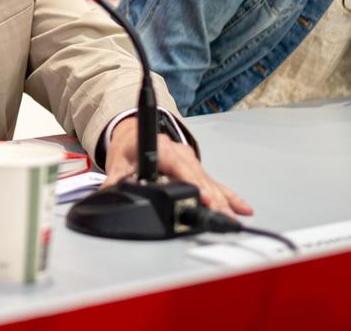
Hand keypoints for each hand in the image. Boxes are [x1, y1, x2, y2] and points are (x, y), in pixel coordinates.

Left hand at [103, 117, 252, 216]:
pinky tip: (242, 208)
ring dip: (222, 201)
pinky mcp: (196, 170)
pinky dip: (229, 196)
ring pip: (210, 182)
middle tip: (223, 216)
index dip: (193, 181)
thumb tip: (108, 197)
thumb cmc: (128, 147)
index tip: (204, 196)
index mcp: (162, 148)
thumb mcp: (117, 163)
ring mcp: (191, 161)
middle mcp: (180, 153)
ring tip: (234, 218)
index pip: (179, 165)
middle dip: (212, 198)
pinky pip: (215, 184)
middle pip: (199, 177)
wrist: (133, 131)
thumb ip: (114, 181)